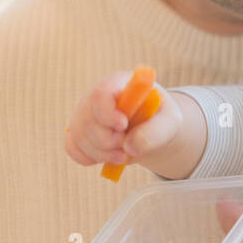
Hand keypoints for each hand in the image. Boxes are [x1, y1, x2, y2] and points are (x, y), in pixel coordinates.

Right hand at [64, 70, 188, 174]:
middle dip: (108, 141)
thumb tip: (129, 146)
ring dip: (102, 154)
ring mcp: (83, 113)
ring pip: (79, 136)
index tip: (124, 126)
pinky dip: (88, 158)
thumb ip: (155, 131)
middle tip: (128, 148)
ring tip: (124, 155)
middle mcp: (95, 96)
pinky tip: (106, 157)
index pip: (101, 94)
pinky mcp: (77, 131)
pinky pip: (72, 147)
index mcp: (119, 84)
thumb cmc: (161, 119)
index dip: (108, 114)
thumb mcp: (170, 122)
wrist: (152, 128)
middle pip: (88, 120)